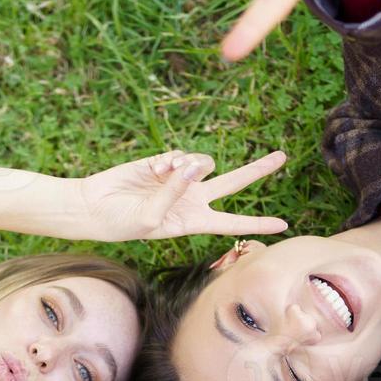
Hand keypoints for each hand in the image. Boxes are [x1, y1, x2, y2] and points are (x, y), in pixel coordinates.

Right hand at [77, 149, 288, 240]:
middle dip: (257, 169)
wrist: (96, 205)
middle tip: (282, 156)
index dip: (257, 223)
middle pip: (234, 182)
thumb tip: (193, 166)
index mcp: (194, 221)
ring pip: (205, 163)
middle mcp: (193, 199)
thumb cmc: (123, 222)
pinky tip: (154, 170)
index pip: (232, 222)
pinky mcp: (166, 162)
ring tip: (167, 173)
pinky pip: (182, 155)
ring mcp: (181, 179)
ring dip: (191, 165)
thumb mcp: (151, 218)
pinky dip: (171, 161)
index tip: (283, 225)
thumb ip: (175, 192)